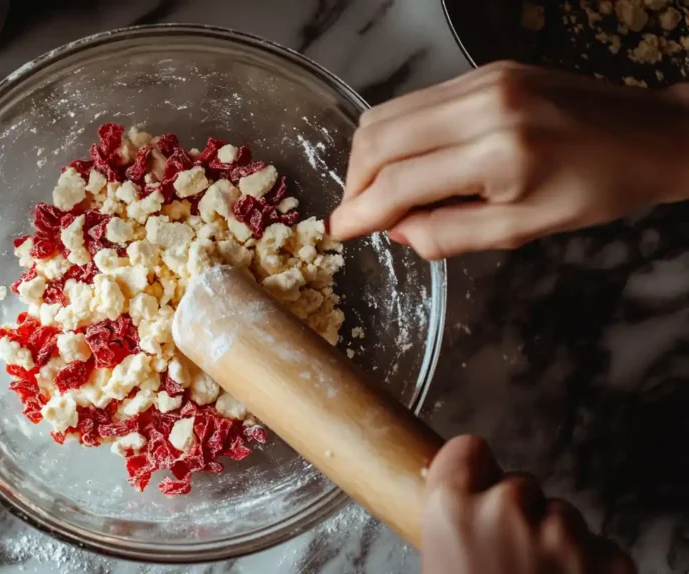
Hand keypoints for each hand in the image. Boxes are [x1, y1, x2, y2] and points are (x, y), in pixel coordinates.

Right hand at [329, 61, 688, 259]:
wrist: (650, 134)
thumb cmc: (594, 190)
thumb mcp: (522, 230)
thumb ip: (450, 234)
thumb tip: (395, 230)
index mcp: (499, 154)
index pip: (400, 182)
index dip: (360, 211)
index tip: (338, 231)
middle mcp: (484, 105)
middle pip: (380, 138)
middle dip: (356, 181)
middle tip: (359, 214)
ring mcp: (482, 80)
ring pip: (389, 114)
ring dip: (370, 156)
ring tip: (382, 192)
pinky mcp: (484, 70)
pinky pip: (416, 102)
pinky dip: (398, 136)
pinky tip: (410, 163)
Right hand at [422, 436, 634, 573]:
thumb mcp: (437, 559)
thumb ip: (451, 524)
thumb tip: (461, 510)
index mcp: (450, 509)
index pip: (468, 449)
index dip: (475, 470)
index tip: (477, 482)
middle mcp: (505, 510)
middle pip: (520, 484)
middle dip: (520, 512)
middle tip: (508, 554)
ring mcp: (562, 535)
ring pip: (562, 515)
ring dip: (556, 539)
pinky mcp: (608, 560)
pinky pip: (600, 547)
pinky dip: (591, 566)